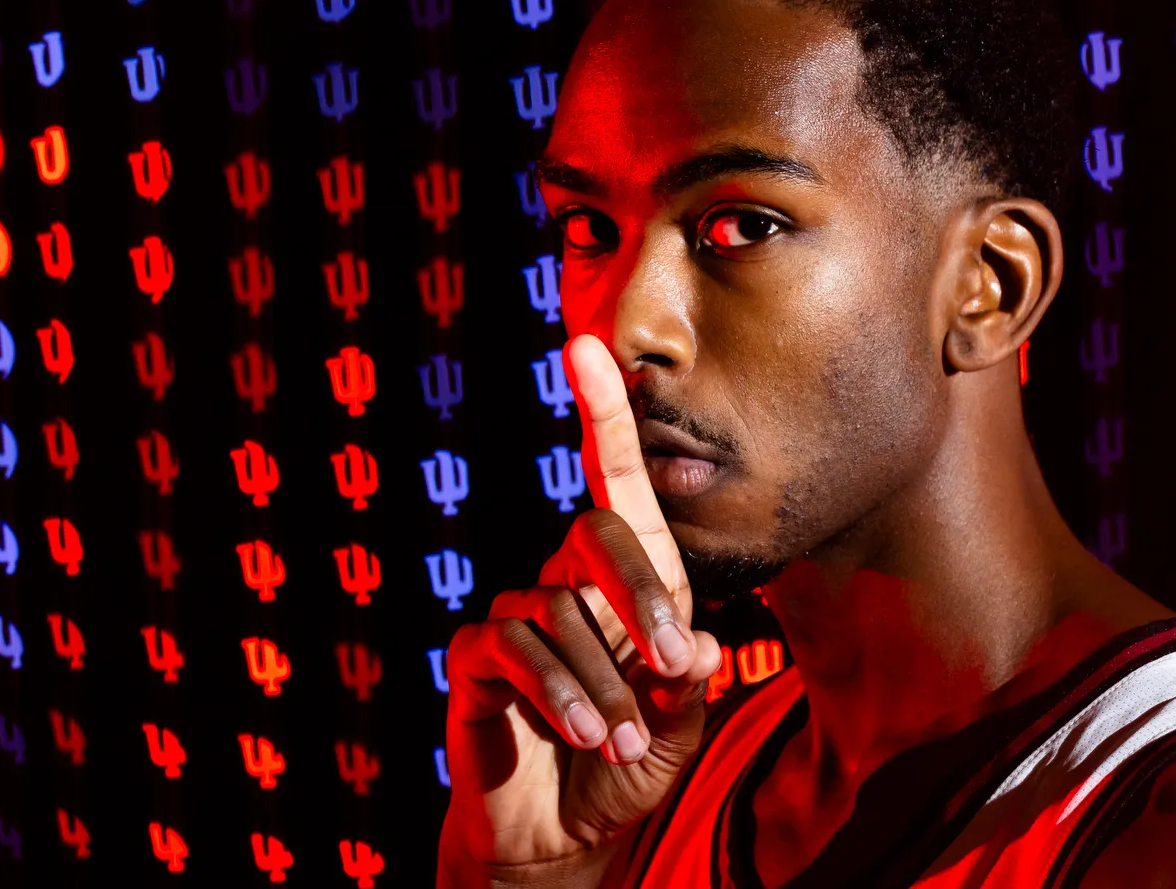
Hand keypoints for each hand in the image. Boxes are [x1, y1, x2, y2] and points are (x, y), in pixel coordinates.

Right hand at [437, 334, 722, 884]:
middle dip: (640, 597)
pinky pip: (513, 649)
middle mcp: (565, 578)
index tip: (586, 344)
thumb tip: (700, 647)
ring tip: (622, 740)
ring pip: (559, 612)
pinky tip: (583, 732)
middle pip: (597, 533)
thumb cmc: (628, 757)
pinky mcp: (475, 658)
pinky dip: (558, 692)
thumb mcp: (677, 720)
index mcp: (623, 575)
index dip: (602, 413)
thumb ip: (687, 679)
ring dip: (603, 682)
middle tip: (672, 662)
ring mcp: (517, 613)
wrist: (566, 830)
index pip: (614, 481)